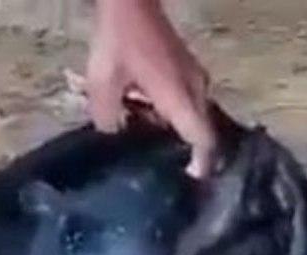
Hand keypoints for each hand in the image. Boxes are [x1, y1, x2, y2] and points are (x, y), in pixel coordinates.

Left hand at [87, 0, 217, 177]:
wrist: (130, 1)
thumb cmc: (119, 41)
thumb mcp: (102, 84)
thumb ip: (108, 118)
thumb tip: (113, 135)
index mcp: (180, 98)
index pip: (203, 140)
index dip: (201, 165)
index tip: (192, 184)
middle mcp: (195, 89)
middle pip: (199, 130)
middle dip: (184, 151)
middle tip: (164, 169)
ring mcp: (194, 75)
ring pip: (191, 114)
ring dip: (173, 129)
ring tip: (148, 142)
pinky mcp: (186, 67)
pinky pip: (184, 99)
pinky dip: (169, 112)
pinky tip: (144, 113)